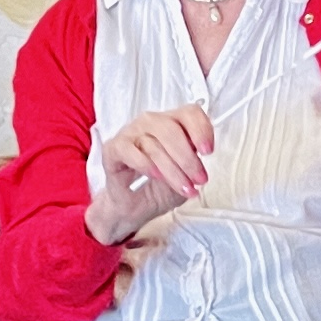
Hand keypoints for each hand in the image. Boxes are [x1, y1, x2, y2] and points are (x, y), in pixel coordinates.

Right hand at [86, 105, 213, 240]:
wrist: (134, 207)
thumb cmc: (159, 188)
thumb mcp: (186, 176)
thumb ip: (193, 161)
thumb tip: (198, 156)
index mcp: (172, 123)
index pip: (189, 113)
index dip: (201, 129)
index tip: (207, 151)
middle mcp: (151, 123)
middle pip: (171, 129)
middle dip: (188, 158)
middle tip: (198, 179)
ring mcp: (130, 133)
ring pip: (153, 144)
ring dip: (172, 170)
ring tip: (183, 187)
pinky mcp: (113, 148)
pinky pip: (130, 151)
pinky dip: (145, 164)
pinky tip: (156, 175)